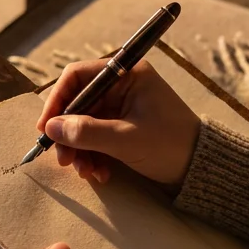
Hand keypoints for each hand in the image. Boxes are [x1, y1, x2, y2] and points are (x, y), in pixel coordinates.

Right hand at [37, 59, 199, 186]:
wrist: (202, 168)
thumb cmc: (171, 145)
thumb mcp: (126, 139)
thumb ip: (87, 132)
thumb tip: (51, 128)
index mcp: (127, 75)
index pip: (77, 77)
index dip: (57, 101)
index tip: (46, 128)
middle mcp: (122, 86)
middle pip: (78, 104)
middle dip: (68, 134)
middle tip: (64, 160)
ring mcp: (122, 107)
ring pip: (84, 124)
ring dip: (80, 149)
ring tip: (86, 172)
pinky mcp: (123, 127)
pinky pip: (96, 137)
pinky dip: (93, 155)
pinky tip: (100, 173)